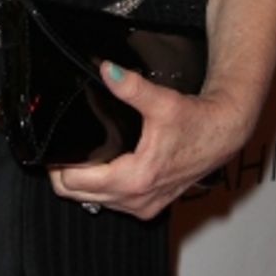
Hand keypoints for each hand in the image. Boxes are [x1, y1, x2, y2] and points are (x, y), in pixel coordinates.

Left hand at [48, 62, 249, 219]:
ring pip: (94, 200)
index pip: (75, 183)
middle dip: (64, 172)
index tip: (52, 145)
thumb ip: (131, 87)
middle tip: (62, 145)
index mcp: (136, 179)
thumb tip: (106, 70)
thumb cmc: (197, 122)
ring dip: (82, 181)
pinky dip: (100, 186)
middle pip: (78, 195)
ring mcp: (144, 205)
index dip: (58, 164)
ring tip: (79, 151)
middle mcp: (138, 200)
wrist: (223, 133)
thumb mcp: (163, 102)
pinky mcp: (150, 203)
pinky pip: (111, 201)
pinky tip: (99, 164)